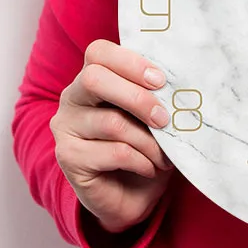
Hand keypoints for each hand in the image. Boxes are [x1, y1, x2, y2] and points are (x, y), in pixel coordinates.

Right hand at [51, 39, 176, 234]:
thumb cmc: (143, 144)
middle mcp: (71, 98)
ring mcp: (66, 128)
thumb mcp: (150, 113)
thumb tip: (181, 83)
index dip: (130, 62)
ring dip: (149, 140)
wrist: (130, 195)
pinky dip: (142, 161)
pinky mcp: (69, 158)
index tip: (161, 81)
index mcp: (91, 77)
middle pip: (95, 79)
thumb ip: (155, 92)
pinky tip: (150, 168)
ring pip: (112, 122)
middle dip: (138, 98)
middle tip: (164, 118)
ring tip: (165, 155)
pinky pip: (115, 152)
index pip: (98, 52)